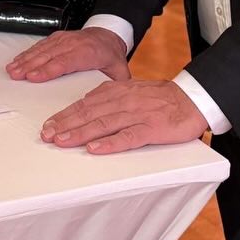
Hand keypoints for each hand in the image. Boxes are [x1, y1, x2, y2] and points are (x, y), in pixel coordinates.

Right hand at [6, 27, 129, 82]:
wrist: (108, 35)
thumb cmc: (110, 55)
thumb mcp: (119, 71)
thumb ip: (116, 85)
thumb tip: (111, 101)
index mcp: (89, 52)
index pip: (65, 61)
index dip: (48, 69)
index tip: (34, 77)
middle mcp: (74, 43)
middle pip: (49, 55)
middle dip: (30, 65)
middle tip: (17, 76)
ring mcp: (64, 39)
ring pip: (42, 49)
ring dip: (25, 59)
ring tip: (12, 70)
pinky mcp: (57, 38)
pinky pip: (40, 45)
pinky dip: (27, 53)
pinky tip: (18, 60)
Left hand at [40, 79, 207, 153]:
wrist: (192, 98)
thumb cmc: (160, 98)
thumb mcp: (130, 90)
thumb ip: (109, 97)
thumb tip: (85, 104)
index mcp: (116, 91)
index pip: (84, 104)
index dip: (65, 115)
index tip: (48, 126)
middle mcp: (122, 101)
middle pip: (88, 113)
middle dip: (65, 125)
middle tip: (47, 136)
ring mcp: (136, 115)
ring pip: (103, 124)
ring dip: (80, 133)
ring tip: (63, 141)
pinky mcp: (151, 128)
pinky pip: (128, 136)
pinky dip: (110, 143)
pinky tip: (95, 149)